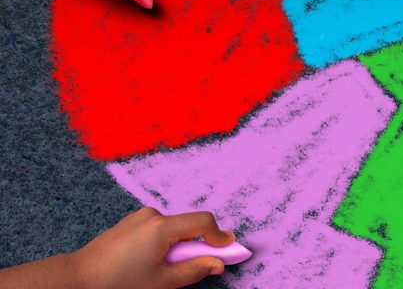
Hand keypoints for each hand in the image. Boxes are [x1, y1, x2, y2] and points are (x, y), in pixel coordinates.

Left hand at [72, 207, 234, 288]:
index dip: (219, 236)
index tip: (229, 249)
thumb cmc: (118, 282)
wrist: (78, 278)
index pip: (203, 222)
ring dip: (178, 245)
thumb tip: (217, 263)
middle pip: (188, 225)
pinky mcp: (131, 222)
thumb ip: (194, 270)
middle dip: (196, 244)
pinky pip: (158, 229)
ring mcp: (139, 217)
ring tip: (163, 268)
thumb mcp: (162, 281)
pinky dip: (164, 242)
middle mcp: (152, 215)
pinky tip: (150, 262)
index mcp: (161, 227)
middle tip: (198, 265)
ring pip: (173, 228)